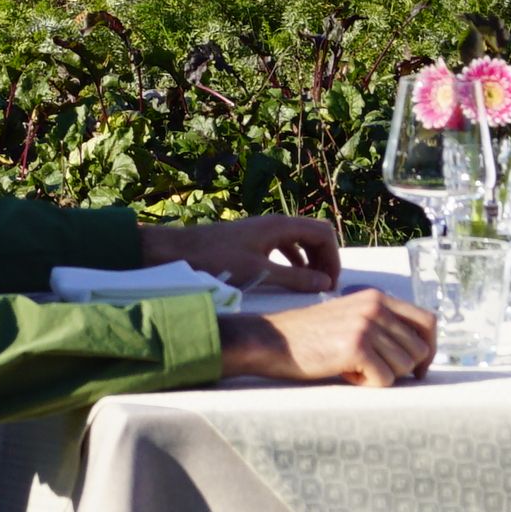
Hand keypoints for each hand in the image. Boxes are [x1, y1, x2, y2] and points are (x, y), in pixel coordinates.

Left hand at [142, 215, 342, 292]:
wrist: (176, 252)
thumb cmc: (216, 260)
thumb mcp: (259, 272)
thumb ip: (294, 278)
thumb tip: (326, 284)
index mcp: (280, 226)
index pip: (323, 233)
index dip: (333, 258)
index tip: (331, 284)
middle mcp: (274, 224)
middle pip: (314, 235)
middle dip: (325, 259)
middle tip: (325, 287)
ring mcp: (262, 231)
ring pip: (299, 242)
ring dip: (310, 261)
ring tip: (312, 286)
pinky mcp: (251, 241)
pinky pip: (283, 248)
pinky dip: (293, 262)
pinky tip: (290, 280)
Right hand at [221, 290, 432, 387]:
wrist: (274, 340)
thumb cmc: (310, 336)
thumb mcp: (351, 317)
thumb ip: (382, 324)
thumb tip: (419, 352)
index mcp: (378, 297)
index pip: (428, 321)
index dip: (429, 349)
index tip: (419, 368)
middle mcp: (376, 307)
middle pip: (420, 349)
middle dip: (402, 369)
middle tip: (373, 371)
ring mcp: (367, 325)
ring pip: (404, 366)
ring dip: (382, 376)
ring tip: (354, 368)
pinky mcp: (356, 347)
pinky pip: (384, 379)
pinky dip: (367, 384)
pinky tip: (346, 374)